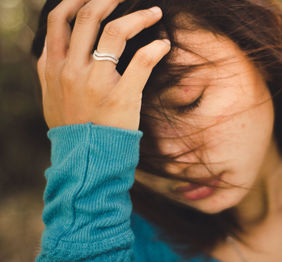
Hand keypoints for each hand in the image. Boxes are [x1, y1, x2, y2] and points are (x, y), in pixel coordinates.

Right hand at [36, 0, 170, 129]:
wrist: (86, 160)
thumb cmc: (73, 126)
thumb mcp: (50, 95)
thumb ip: (51, 68)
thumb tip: (55, 45)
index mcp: (53, 67)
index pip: (59, 19)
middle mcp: (71, 70)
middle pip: (88, 17)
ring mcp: (96, 82)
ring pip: (115, 32)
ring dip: (139, 17)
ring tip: (155, 12)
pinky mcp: (122, 96)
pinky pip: (142, 61)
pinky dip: (156, 47)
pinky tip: (164, 44)